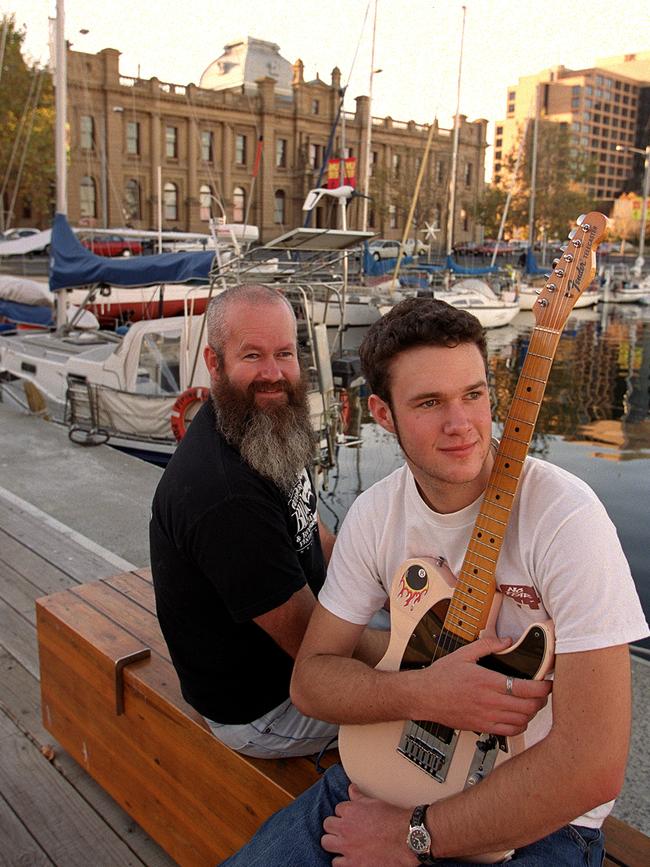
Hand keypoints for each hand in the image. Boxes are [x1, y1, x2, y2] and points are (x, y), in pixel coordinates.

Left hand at [322, 784, 417, 865]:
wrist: (407, 838)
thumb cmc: (394, 820)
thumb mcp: (375, 803)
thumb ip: (359, 797)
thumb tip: (351, 788)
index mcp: (350, 810)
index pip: (337, 809)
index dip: (345, 814)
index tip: (351, 819)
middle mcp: (345, 828)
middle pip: (327, 825)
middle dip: (334, 827)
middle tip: (344, 831)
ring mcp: (347, 846)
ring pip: (326, 843)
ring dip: (334, 843)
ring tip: (344, 845)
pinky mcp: (352, 864)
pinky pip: (336, 864)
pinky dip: (341, 862)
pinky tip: (349, 859)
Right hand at [413, 636, 551, 735]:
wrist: (424, 697)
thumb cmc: (441, 677)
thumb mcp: (463, 653)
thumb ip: (488, 645)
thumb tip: (507, 641)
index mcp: (487, 681)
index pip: (525, 688)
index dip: (543, 687)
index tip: (548, 682)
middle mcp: (489, 702)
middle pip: (529, 707)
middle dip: (541, 700)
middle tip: (542, 692)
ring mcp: (487, 717)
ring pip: (522, 721)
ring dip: (532, 713)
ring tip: (532, 703)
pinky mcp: (482, 728)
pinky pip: (510, 732)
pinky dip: (520, 726)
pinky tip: (518, 717)